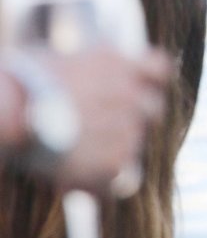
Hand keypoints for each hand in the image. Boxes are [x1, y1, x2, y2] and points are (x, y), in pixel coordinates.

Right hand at [7, 45, 172, 193]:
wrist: (11, 112)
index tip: (139, 85)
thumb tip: (88, 67)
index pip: (160, 68)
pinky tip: (74, 178)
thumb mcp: (56, 57)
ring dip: (112, 148)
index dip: (150, 78)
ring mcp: (127, 131)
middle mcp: (131, 96)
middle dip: (135, 115)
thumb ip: (86, 66)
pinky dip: (100, 180)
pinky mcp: (116, 163)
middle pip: (153, 108)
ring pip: (133, 143)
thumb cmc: (22, 80)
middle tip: (104, 123)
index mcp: (118, 64)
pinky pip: (120, 176)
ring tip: (75, 151)